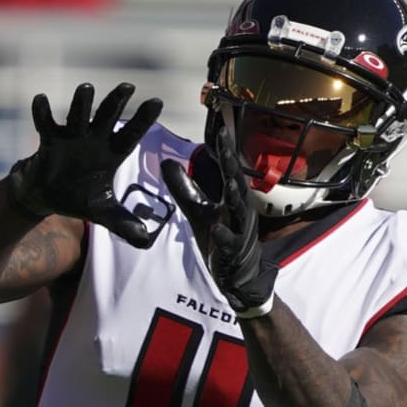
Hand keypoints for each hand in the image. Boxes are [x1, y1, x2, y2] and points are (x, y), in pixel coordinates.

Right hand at [8, 82, 161, 247]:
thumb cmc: (79, 198)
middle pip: (107, 118)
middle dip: (115, 103)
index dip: (143, 120)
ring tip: (87, 88)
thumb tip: (144, 240)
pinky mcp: (49, 141)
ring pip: (78, 116)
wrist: (48, 197)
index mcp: (111, 153)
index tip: (157, 101)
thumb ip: (123, 223)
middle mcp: (94, 140)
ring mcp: (71, 138)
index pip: (131, 134)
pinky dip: (43, 113)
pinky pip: (46, 124)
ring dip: (82, 103)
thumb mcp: (103, 213)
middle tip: (127, 87)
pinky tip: (41, 100)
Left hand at [161, 126, 277, 316]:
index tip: (221, 129)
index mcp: (232, 199)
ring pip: (239, 210)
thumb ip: (184, 189)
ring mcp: (240, 232)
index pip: (229, 170)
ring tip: (229, 182)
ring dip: (234, 196)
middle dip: (232, 166)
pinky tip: (216, 230)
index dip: (225, 151)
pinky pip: (230, 243)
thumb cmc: (222, 239)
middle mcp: (240, 212)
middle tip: (225, 147)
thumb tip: (166, 163)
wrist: (239, 276)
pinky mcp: (235, 253)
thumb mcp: (198, 211)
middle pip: (236, 184)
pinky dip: (224, 236)